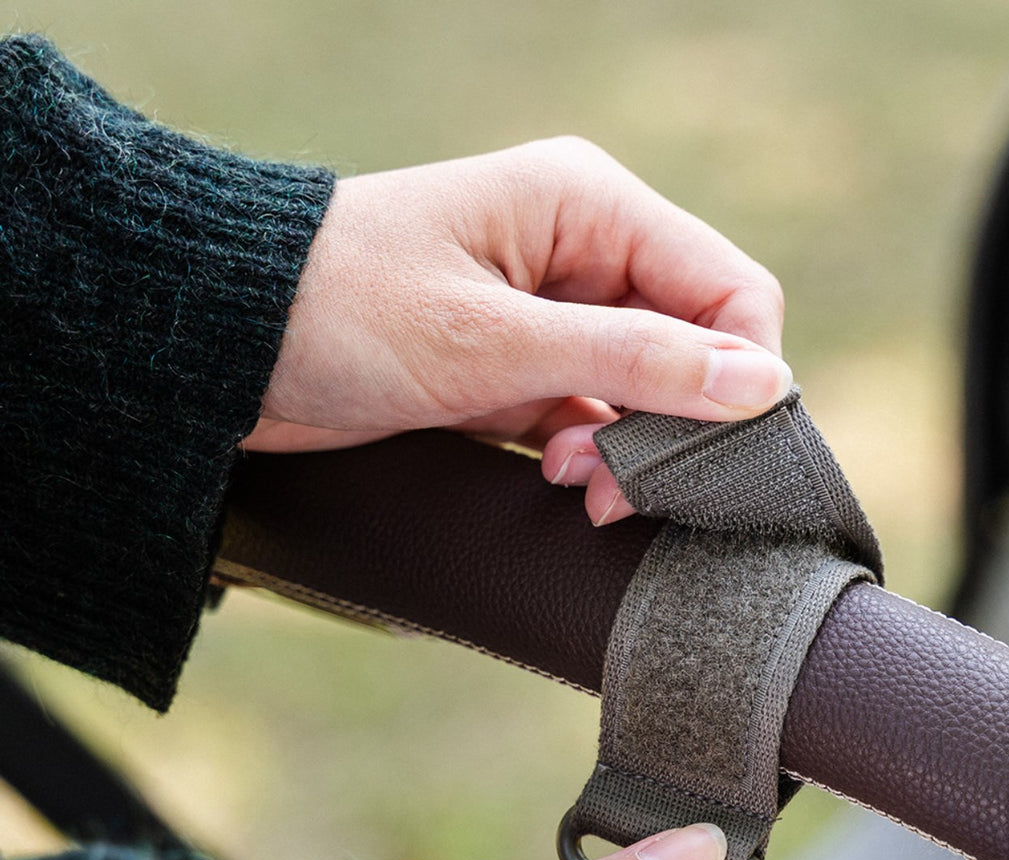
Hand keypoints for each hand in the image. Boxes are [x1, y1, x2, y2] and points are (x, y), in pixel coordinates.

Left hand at [252, 137, 790, 523]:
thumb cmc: (347, 311)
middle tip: (620, 486)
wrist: (227, 345)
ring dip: (628, 452)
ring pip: (646, 395)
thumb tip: (763, 386)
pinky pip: (594, 419)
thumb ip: (636, 363)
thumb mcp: (498, 342)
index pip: (728, 290)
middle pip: (694, 348)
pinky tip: (557, 481)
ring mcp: (552, 316)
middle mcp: (584, 253)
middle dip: (674, 426)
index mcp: (591, 208)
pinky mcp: (520, 369)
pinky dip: (590, 459)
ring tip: (572, 485)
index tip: (715, 452)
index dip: (741, 375)